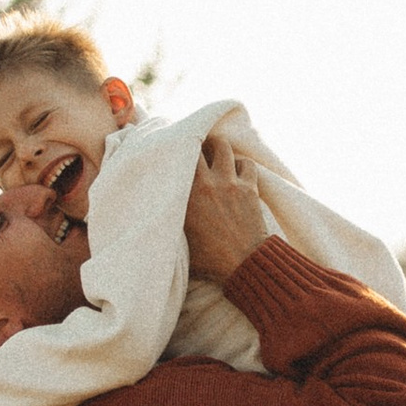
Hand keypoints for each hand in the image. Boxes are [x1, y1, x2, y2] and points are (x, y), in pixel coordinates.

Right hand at [185, 128, 273, 282]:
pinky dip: (241, 164)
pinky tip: (237, 170)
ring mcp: (229, 183)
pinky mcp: (249, 188)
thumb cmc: (209, 259)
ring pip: (223, 146)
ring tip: (214, 149)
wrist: (243, 264)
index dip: (172, 150)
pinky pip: (247, 163)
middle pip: (196, 144)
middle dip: (193, 141)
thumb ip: (170, 222)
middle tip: (192, 144)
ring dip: (217, 146)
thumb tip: (156, 217)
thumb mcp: (180, 241)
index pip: (174, 159)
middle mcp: (205, 183)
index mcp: (184, 195)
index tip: (170, 147)